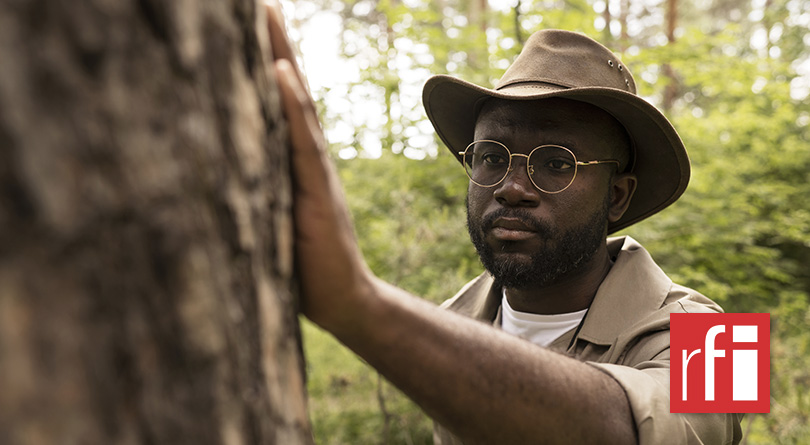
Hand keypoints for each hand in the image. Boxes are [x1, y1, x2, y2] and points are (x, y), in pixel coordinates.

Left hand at [264, 1, 374, 330]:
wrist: (346, 301)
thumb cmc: (303, 267)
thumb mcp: (271, 225)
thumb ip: (255, 197)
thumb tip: (216, 184)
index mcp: (293, 163)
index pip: (278, 102)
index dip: (264, 59)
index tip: (249, 18)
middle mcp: (308, 158)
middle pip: (289, 89)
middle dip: (273, 42)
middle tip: (260, 0)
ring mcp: (315, 172)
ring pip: (296, 103)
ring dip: (280, 56)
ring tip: (266, 12)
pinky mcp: (317, 194)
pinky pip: (302, 144)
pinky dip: (291, 106)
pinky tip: (279, 72)